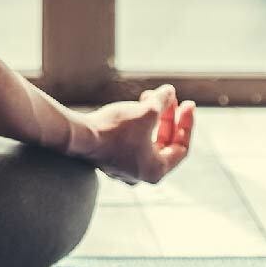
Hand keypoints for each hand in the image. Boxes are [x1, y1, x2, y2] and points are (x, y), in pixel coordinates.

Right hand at [65, 84, 195, 184]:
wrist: (77, 136)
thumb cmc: (114, 129)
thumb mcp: (146, 111)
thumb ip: (163, 101)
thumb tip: (170, 92)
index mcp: (156, 171)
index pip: (181, 147)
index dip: (187, 124)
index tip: (188, 104)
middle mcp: (141, 175)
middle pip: (164, 144)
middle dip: (169, 118)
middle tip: (171, 98)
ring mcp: (124, 168)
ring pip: (147, 141)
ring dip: (152, 118)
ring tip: (148, 97)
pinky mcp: (110, 158)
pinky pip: (131, 141)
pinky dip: (137, 125)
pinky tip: (133, 108)